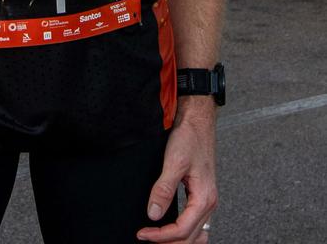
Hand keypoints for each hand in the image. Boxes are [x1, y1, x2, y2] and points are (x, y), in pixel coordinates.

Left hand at [137, 101, 217, 243]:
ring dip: (178, 240)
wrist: (197, 120)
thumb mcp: (174, 162)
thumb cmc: (190, 137)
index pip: (182, 230)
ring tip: (158, 238)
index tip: (143, 234)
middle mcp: (209, 202)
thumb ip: (164, 189)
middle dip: (168, 242)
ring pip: (195, 233)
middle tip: (146, 238)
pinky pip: (196, 222)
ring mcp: (207, 198)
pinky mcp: (201, 193)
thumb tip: (154, 214)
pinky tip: (172, 228)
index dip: (161, 236)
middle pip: (190, 237)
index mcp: (204, 198)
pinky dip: (185, 231)